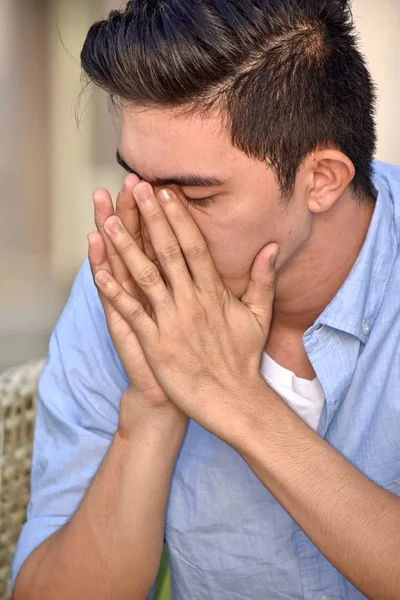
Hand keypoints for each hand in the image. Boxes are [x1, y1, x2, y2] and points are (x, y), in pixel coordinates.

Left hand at [93, 182, 277, 438]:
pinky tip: (100, 271)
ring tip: (109, 220)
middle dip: (151, 217)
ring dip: (126, 246)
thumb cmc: (244, 358)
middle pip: (169, 251)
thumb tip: (270, 247)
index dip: (178, 217)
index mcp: (215, 293)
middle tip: (137, 186)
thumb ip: (262, 278)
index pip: (194, 246)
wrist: (233, 400)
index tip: (165, 192)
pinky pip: (132, 312)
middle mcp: (192, 301)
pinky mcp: (156, 343)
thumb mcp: (260, 315)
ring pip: (146, 276)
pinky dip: (116, 291)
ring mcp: (172, 321)